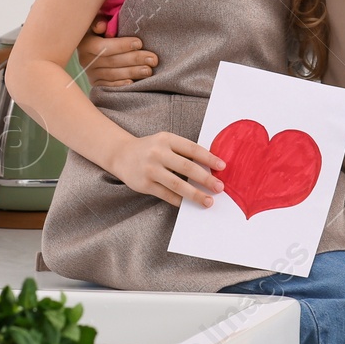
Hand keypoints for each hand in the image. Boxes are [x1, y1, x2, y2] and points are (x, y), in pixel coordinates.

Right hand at [76, 18, 157, 86]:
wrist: (94, 46)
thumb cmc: (101, 30)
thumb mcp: (98, 20)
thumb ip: (99, 20)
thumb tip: (102, 26)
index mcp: (85, 43)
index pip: (103, 47)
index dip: (121, 45)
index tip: (139, 43)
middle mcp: (85, 60)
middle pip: (112, 62)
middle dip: (134, 60)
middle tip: (152, 59)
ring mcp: (91, 73)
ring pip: (113, 75)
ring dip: (132, 73)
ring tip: (149, 70)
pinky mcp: (96, 83)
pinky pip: (109, 86)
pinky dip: (121, 84)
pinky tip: (133, 83)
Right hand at [109, 132, 226, 207]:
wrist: (121, 154)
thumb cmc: (150, 149)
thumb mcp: (165, 142)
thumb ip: (183, 151)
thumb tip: (209, 168)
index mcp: (166, 139)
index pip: (192, 148)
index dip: (209, 158)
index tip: (223, 166)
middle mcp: (158, 153)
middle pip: (187, 167)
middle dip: (205, 179)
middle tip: (220, 187)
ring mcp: (150, 169)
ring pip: (177, 184)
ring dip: (195, 194)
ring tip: (208, 201)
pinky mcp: (144, 184)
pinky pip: (166, 194)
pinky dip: (180, 200)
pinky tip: (189, 204)